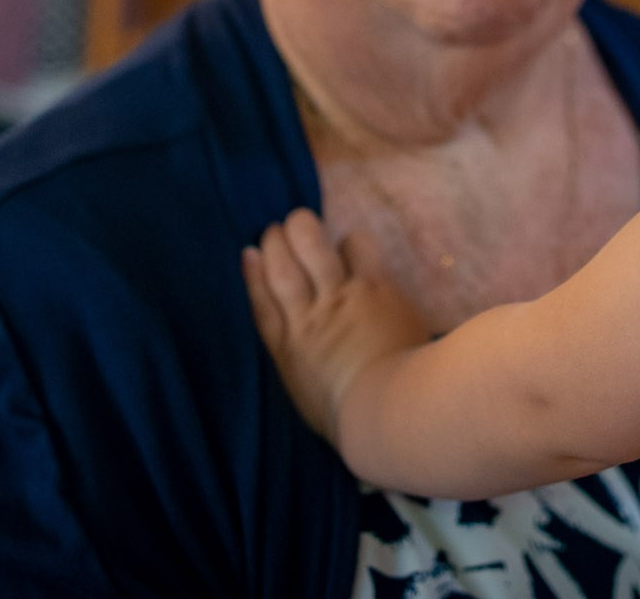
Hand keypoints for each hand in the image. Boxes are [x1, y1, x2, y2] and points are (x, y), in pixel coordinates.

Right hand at [242, 208, 430, 443]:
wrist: (388, 410)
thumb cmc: (351, 418)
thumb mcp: (309, 396)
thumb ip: (299, 364)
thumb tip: (296, 344)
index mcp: (289, 351)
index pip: (262, 304)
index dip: (254, 275)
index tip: (251, 251)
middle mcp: (309, 318)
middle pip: (282, 269)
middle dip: (276, 242)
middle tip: (277, 229)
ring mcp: (342, 298)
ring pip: (313, 248)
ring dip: (305, 229)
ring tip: (303, 221)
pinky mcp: (375, 287)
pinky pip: (358, 249)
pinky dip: (351, 242)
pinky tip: (352, 243)